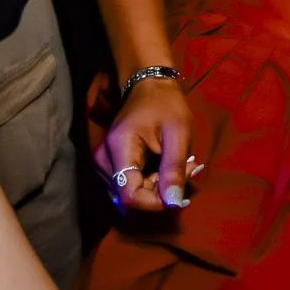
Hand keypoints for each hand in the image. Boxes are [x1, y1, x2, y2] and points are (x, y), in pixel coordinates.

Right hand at [96, 75, 194, 213]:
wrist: (148, 86)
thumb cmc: (166, 104)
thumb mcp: (179, 133)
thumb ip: (174, 169)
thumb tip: (173, 203)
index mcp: (119, 148)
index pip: (129, 195)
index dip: (154, 203)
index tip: (179, 192)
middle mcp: (103, 160)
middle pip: (128, 198)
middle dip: (159, 193)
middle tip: (186, 171)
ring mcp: (103, 164)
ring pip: (128, 196)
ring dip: (155, 190)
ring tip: (176, 167)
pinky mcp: (108, 167)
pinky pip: (127, 187)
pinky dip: (148, 184)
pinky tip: (162, 169)